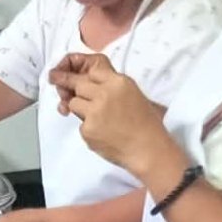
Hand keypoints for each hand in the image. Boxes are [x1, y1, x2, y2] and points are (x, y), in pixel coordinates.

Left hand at [50, 53, 175, 177]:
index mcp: (119, 82)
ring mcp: (94, 111)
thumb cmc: (146, 125)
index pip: (93, 72)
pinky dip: (89, 130)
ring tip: (100, 121)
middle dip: (83, 95)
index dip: (92, 82)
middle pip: (79, 86)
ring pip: (74, 104)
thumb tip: (93, 86)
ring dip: (82, 111)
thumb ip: (113, 87)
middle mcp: (105, 93)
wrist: (148, 149)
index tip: (91, 89)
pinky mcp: (87, 129)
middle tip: (93, 107)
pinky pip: (80, 125)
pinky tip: (104, 135)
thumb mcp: (133, 94)